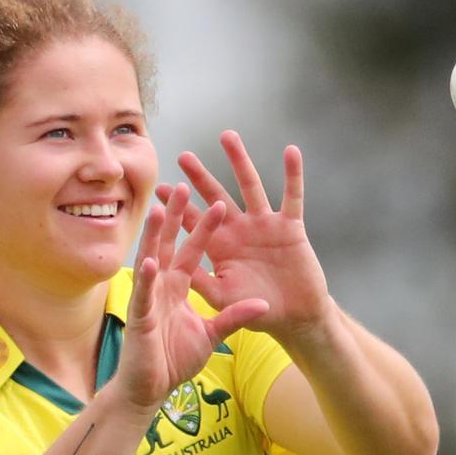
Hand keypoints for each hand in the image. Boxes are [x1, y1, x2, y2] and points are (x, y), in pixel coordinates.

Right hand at [116, 184, 269, 411]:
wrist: (150, 388)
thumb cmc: (174, 360)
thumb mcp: (213, 335)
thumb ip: (235, 317)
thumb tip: (262, 304)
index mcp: (177, 287)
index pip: (193, 250)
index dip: (204, 229)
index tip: (217, 204)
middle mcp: (161, 286)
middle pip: (170, 244)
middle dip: (176, 217)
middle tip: (184, 186)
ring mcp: (148, 299)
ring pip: (151, 260)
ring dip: (154, 236)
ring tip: (159, 209)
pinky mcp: (139, 318)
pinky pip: (143, 295)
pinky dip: (146, 279)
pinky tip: (149, 261)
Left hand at [154, 130, 331, 340]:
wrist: (295, 317)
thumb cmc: (256, 311)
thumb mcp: (222, 297)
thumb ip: (200, 283)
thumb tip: (172, 266)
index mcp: (220, 246)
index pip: (194, 222)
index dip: (178, 208)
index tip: (160, 190)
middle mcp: (239, 230)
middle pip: (217, 196)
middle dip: (200, 177)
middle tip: (184, 157)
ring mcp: (265, 225)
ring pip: (250, 186)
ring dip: (239, 161)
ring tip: (227, 136)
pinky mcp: (290, 226)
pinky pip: (292, 196)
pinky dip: (293, 175)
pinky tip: (291, 152)